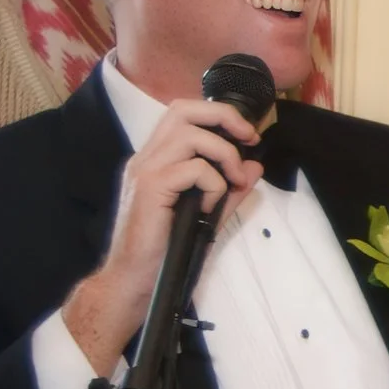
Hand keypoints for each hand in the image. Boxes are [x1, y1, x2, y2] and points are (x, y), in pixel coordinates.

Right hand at [62, 95, 262, 371]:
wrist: (134, 280)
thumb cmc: (166, 251)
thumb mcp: (207, 215)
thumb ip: (229, 190)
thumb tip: (253, 166)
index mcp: (156, 160)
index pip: (183, 114)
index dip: (218, 115)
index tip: (247, 137)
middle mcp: (146, 158)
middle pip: (183, 109)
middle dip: (224, 117)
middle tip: (248, 139)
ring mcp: (144, 171)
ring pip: (190, 135)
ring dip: (223, 155)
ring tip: (232, 183)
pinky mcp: (149, 189)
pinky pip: (193, 169)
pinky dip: (213, 185)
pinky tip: (209, 209)